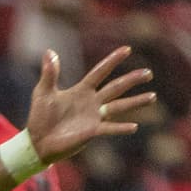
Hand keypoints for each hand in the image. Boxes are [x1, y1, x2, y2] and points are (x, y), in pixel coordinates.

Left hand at [25, 46, 154, 163]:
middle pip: (116, 87)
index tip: (127, 49)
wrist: (37, 141)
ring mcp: (94, 117)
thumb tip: (49, 51)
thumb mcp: (43, 92)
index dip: (112, 61)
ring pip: (119, 107)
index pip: (100, 72)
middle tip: (148, 73)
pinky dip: (120, 128)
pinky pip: (109, 129)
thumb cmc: (40, 117)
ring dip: (135, 102)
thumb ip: (50, 73)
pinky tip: (134, 126)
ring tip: (152, 96)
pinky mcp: (92, 132)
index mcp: (81, 90)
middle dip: (132, 79)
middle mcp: (92, 102)